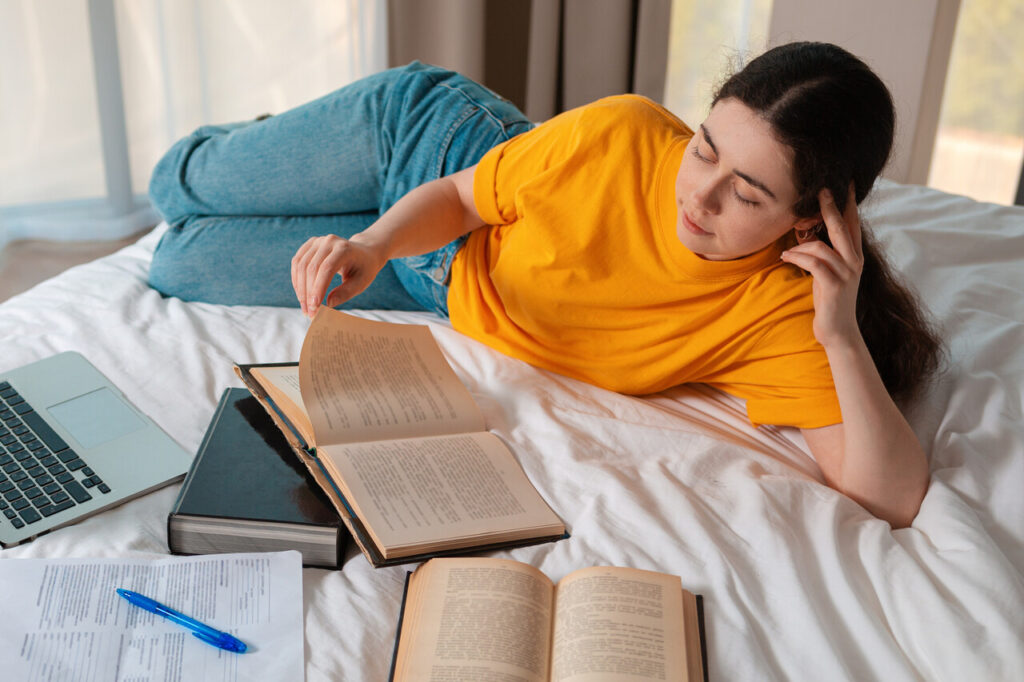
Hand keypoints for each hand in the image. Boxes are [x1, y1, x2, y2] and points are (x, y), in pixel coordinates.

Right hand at [291, 234, 386, 317]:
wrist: (364, 253)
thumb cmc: (364, 269)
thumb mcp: (361, 282)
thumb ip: (346, 292)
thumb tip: (328, 304)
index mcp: (344, 248)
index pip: (326, 268)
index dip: (318, 288)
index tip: (315, 308)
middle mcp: (329, 241)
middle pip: (311, 268)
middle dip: (308, 293)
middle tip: (309, 313)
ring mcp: (318, 241)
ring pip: (301, 266)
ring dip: (300, 289)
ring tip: (305, 307)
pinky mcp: (310, 244)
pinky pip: (297, 262)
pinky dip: (297, 280)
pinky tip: (301, 294)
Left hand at [780, 184, 862, 348]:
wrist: (838, 331)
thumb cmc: (829, 300)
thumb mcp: (829, 273)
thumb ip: (826, 254)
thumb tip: (808, 234)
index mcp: (855, 256)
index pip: (854, 224)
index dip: (850, 203)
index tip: (847, 183)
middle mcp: (855, 261)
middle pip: (842, 227)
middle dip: (830, 207)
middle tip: (821, 189)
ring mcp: (846, 273)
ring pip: (822, 246)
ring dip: (800, 246)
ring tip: (787, 251)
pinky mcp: (834, 285)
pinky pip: (813, 263)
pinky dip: (797, 257)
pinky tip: (786, 257)